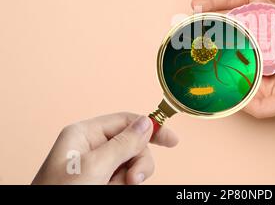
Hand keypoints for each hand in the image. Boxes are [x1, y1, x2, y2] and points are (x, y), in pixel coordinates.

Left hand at [32, 113, 177, 184]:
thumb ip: (123, 144)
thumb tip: (147, 123)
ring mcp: (96, 166)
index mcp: (85, 134)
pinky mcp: (100, 182)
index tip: (172, 141)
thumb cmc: (61, 193)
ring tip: (117, 189)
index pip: (126, 121)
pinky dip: (123, 186)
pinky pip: (123, 179)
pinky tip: (114, 190)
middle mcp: (91, 147)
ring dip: (130, 178)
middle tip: (133, 180)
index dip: (150, 128)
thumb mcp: (95, 167)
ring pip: (131, 164)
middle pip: (132, 144)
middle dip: (137, 162)